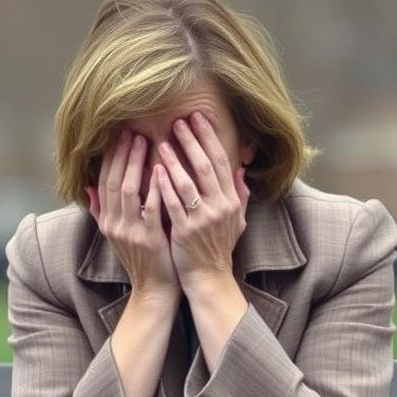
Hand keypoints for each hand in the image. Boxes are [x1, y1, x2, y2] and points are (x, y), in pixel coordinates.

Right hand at [86, 127, 180, 304]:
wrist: (154, 290)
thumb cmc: (142, 259)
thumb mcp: (117, 234)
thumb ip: (103, 210)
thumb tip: (88, 187)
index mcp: (107, 221)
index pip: (104, 181)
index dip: (110, 157)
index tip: (118, 135)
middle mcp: (114, 224)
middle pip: (114, 181)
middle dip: (122, 154)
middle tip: (131, 130)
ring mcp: (130, 232)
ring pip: (129, 191)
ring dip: (135, 164)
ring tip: (145, 141)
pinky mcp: (148, 239)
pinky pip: (150, 208)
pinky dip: (154, 187)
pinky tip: (161, 169)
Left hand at [155, 111, 251, 291]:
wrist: (208, 278)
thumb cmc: (219, 248)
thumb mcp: (237, 221)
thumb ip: (239, 195)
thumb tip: (241, 170)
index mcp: (231, 201)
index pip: (221, 162)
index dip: (210, 138)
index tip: (198, 118)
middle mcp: (220, 207)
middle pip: (207, 167)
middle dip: (192, 141)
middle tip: (179, 121)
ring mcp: (202, 220)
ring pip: (189, 183)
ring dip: (175, 160)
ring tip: (162, 141)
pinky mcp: (185, 232)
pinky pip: (173, 204)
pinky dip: (164, 186)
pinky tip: (155, 170)